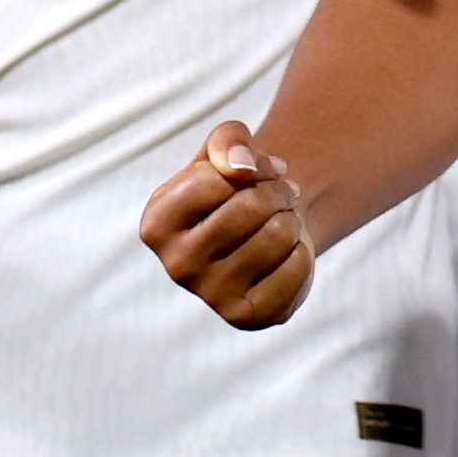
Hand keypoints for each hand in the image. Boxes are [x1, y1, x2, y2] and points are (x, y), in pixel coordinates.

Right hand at [141, 121, 313, 326]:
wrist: (266, 232)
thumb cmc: (238, 189)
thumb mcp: (226, 151)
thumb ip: (228, 139)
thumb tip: (243, 166)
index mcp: (156, 224)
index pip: (213, 178)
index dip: (250, 164)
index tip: (255, 171)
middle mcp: (176, 266)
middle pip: (250, 207)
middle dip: (277, 192)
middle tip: (278, 196)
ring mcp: (210, 296)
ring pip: (278, 235)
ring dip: (290, 220)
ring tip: (280, 223)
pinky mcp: (247, 316)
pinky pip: (296, 268)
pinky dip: (301, 253)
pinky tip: (285, 256)